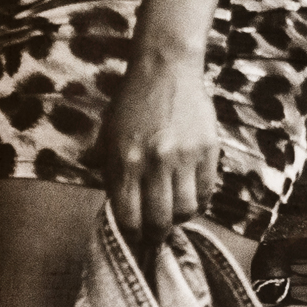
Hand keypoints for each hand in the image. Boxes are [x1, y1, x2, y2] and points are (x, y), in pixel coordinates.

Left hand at [97, 48, 219, 237]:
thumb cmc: (133, 101)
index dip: (131, 234)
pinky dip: (200, 201)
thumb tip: (99, 185)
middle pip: (159, 220)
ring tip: (175, 214)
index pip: (128, 215)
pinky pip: (206, 190)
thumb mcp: (108, 130)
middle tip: (156, 235)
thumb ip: (101, 160)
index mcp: (125, 161)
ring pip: (186, 209)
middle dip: (156, 234)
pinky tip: (192, 197)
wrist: (166, 69)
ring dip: (180, 218)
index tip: (134, 237)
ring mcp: (183, 157)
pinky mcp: (207, 150)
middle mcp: (154, 163)